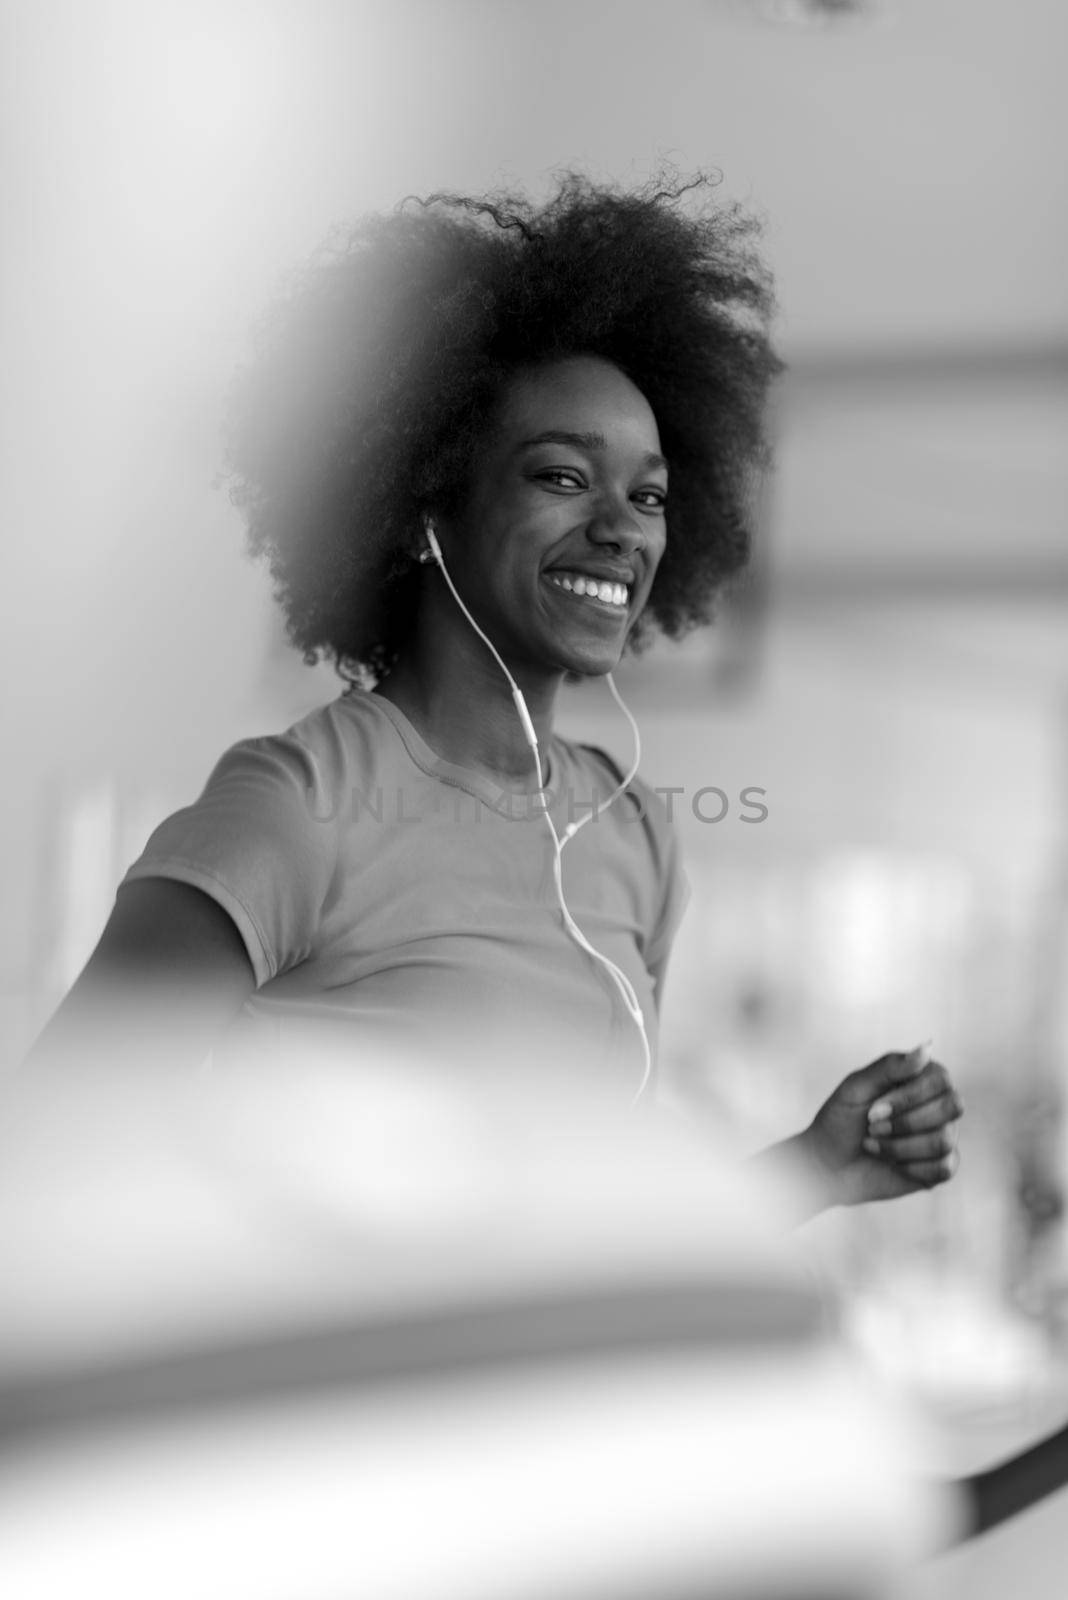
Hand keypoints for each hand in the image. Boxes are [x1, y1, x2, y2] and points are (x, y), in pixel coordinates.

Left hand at [802, 1042, 962, 1206]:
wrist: (829, 1165)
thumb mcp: (857, 1087)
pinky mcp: (940, 1167)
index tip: (873, 1110)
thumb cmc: (841, 1120)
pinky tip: (891, 1163)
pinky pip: (944, 1168)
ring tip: (873, 1144)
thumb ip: (891, 1066)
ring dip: (900, 1146)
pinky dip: (911, 1168)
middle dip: (906, 1122)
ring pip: (944, 1140)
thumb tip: (927, 1048)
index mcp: (921, 1078)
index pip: (941, 1080)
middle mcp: (938, 1105)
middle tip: (872, 1127)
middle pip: (952, 1107)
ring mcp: (942, 1136)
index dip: (909, 1097)